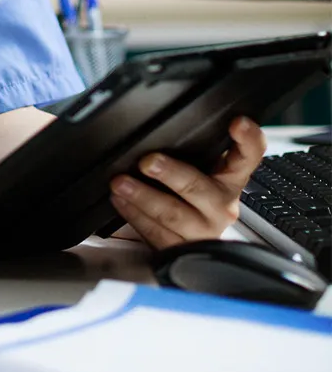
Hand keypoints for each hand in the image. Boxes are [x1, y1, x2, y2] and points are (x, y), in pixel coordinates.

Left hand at [109, 117, 265, 248]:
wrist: (195, 239)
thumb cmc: (193, 196)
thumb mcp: (201, 169)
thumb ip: (193, 149)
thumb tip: (161, 126)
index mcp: (231, 179)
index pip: (249, 155)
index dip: (248, 138)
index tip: (237, 122)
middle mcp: (222, 205)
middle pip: (199, 187)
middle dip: (171, 173)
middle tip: (148, 162)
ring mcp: (203, 230)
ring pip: (173, 215)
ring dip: (143, 197)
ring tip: (122, 183)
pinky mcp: (183, 249)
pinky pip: (156, 233)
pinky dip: (134, 215)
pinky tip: (121, 202)